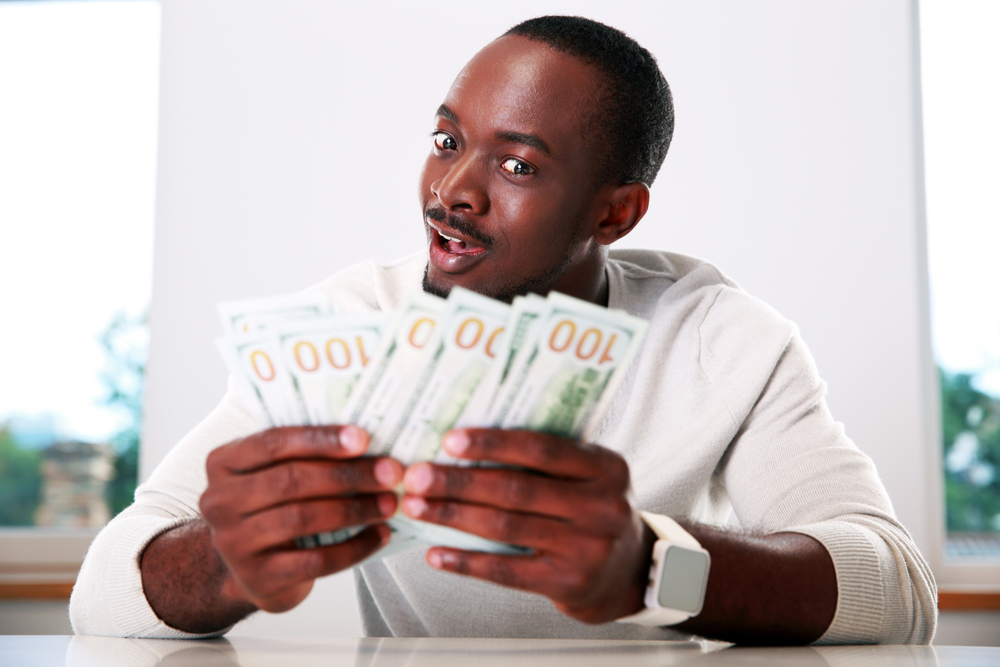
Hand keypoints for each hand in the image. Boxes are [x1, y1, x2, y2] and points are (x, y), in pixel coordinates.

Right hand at [199, 425, 401, 613]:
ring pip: (302, 519)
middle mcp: (220, 501)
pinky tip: (379, 535)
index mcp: (224, 463)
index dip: (320, 439)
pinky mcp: (258, 578)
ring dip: (354, 509)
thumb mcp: (274, 473)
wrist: (251, 568)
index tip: (362, 438)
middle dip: (347, 475)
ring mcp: (234, 543)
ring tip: (389, 503)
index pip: (273, 442)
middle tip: (390, 472)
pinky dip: (353, 548)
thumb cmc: (272, 507)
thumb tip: (367, 438)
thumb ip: (305, 454)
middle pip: (290, 480)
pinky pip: (314, 560)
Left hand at [400, 428, 652, 623]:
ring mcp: (587, 547)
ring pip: (505, 527)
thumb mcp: (588, 475)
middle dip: (459, 481)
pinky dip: (466, 561)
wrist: (627, 571)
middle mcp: (601, 506)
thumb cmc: (591, 510)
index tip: (449, 440)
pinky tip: (437, 553)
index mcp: (605, 467)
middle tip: (417, 476)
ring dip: (453, 515)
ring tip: (416, 507)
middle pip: (516, 489)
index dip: (493, 444)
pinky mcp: (569, 582)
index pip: (542, 448)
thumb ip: (546, 459)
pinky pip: (506, 571)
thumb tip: (466, 444)